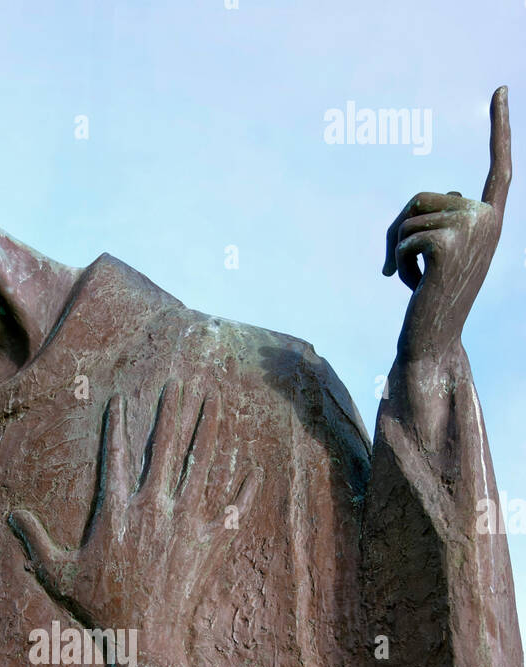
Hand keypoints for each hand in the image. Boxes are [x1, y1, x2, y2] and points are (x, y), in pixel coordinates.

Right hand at [8, 382, 256, 654]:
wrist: (145, 640)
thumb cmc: (99, 608)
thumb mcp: (58, 574)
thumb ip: (36, 541)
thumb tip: (11, 515)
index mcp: (118, 510)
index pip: (116, 455)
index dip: (117, 426)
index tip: (121, 399)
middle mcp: (155, 508)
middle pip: (166, 446)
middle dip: (172, 410)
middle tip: (179, 381)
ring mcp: (187, 523)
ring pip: (202, 464)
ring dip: (210, 429)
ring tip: (216, 401)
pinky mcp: (211, 544)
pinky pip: (233, 508)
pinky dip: (244, 488)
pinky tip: (254, 467)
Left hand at [384, 87, 509, 364]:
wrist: (433, 343)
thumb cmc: (432, 303)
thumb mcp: (439, 255)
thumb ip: (438, 222)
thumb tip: (426, 205)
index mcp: (491, 220)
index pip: (499, 169)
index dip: (500, 129)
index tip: (501, 90)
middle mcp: (488, 219)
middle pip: (422, 197)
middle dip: (398, 230)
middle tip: (398, 268)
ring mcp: (471, 229)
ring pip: (407, 218)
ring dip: (398, 251)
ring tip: (414, 281)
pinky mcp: (447, 243)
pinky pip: (403, 237)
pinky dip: (398, 263)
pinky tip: (413, 287)